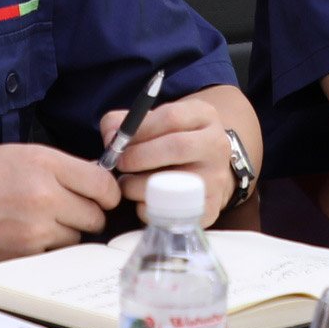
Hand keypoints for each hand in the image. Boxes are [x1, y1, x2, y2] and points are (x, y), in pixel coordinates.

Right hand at [0, 143, 118, 266]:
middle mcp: (43, 196)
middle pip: (95, 216)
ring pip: (77, 238)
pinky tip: (25, 236)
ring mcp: (34, 231)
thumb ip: (60, 166)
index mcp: (43, 164)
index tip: (101, 195)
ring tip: (36, 221)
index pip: (103, 184)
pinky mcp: (25, 258)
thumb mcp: (18, 155)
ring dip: (65, 233)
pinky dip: (47, 250)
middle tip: (63, 208)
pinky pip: (56, 256)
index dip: (106, 192)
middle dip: (85, 213)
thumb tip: (96, 182)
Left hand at [100, 94, 241, 208]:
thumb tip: (110, 137)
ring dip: (139, 185)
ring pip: (175, 182)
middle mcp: (216, 144)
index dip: (138, 130)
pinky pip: (174, 211)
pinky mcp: (212, 206)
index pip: (171, 116)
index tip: (118, 141)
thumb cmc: (170, 143)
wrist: (205, 173)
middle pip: (176, 147)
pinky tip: (141, 202)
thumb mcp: (155, 123)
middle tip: (119, 164)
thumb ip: (125, 122)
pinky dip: (149, 209)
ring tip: (127, 184)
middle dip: (139, 156)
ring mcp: (217, 177)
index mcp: (203, 116)